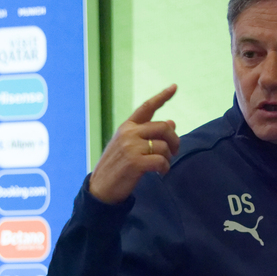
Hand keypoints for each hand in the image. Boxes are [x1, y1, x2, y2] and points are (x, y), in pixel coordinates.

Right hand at [88, 85, 179, 203]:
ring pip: (163, 146)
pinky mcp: (135, 162)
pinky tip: (161, 173)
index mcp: (126, 127)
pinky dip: (165, 168)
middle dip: (174, 140)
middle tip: (175, 151)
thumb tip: (172, 122)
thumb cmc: (117, 167)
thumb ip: (148, 135)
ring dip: (168, 157)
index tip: (174, 87)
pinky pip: (161, 161)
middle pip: (163, 127)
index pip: (146, 107)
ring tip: (162, 166)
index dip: (162, 97)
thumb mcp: (130, 147)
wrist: (101, 188)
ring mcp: (130, 147)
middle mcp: (128, 133)